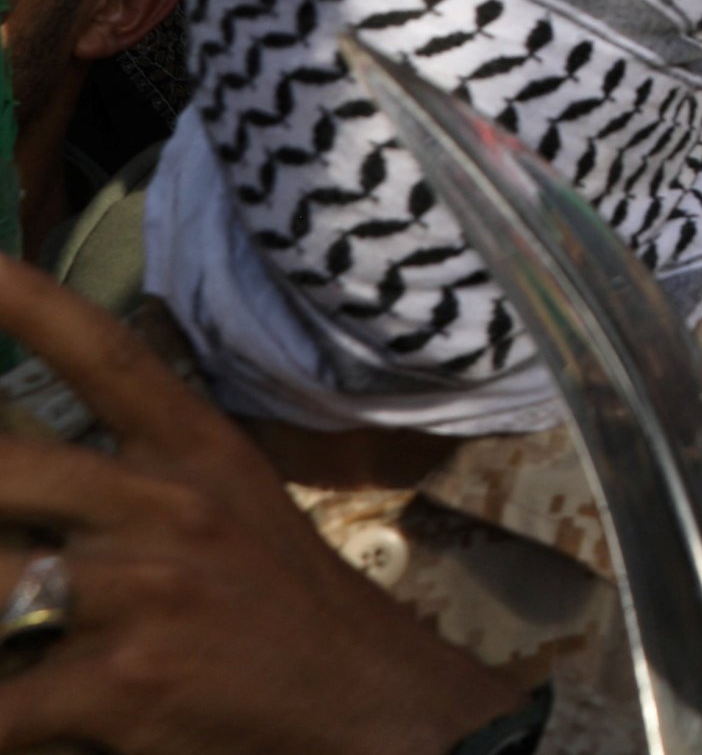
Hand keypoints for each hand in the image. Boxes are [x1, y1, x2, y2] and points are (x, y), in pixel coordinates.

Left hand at [0, 257, 529, 752]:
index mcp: (194, 452)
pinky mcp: (118, 685)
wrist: (365, 700)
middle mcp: (164, 508)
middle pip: (1, 472)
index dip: (25, 301)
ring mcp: (140, 594)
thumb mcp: (230, 503)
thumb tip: (26, 465)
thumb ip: (135, 472)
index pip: (104, 355)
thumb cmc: (280, 602)